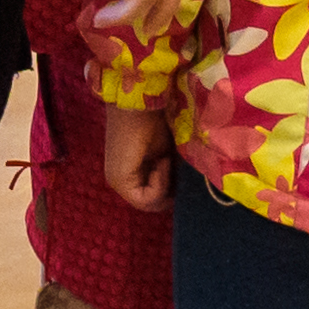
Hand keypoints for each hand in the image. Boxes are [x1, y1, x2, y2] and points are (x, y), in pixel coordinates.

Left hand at [97, 94, 171, 213]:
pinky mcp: (119, 180)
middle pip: (154, 205)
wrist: (143, 102)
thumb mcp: (171, 154)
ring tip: (167, 159)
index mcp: (134, 173)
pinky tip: (161, 161)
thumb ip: (175, 175)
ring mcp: (118, 182)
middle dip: (172, 192)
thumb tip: (189, 194)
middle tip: (176, 167)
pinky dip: (160, 185)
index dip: (175, 191)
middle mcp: (123, 181)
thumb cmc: (158, 120)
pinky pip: (144, 199)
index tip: (180, 167)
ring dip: (166, 185)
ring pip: (150, 205)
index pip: (157, 199)